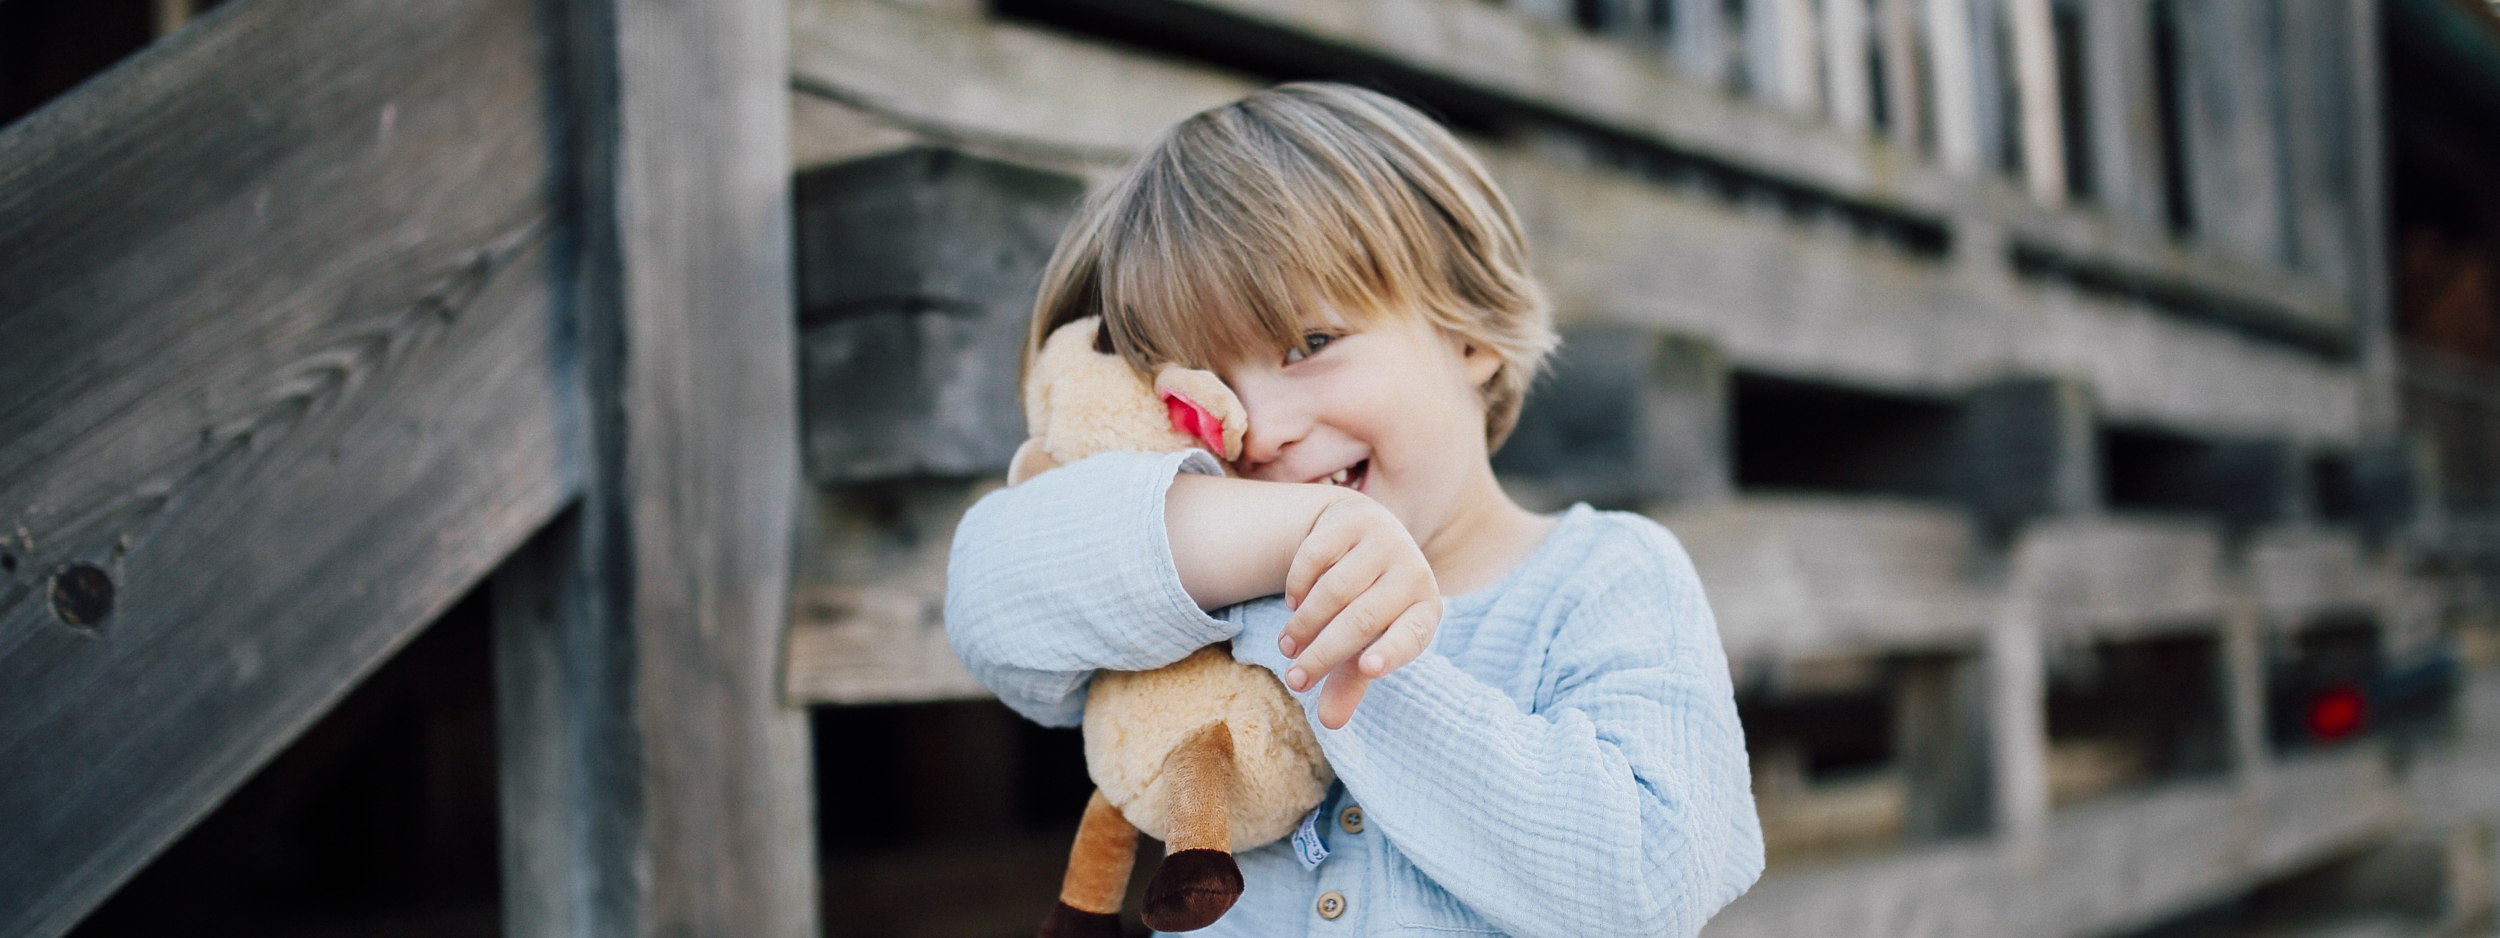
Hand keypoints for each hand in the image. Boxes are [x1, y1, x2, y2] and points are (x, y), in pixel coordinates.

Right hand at [1279, 493, 1441, 728]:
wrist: (1361, 534)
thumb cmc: (1367, 604)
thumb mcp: (1366, 642)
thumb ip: (1350, 680)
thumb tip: (1329, 723)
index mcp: (1427, 609)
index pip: (1414, 634)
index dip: (1392, 651)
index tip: (1368, 668)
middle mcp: (1413, 572)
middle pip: (1363, 619)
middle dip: (1324, 653)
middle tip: (1295, 680)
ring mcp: (1385, 541)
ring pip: (1336, 590)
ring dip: (1306, 623)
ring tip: (1288, 647)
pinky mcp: (1354, 518)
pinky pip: (1317, 556)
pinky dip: (1299, 584)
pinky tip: (1293, 603)